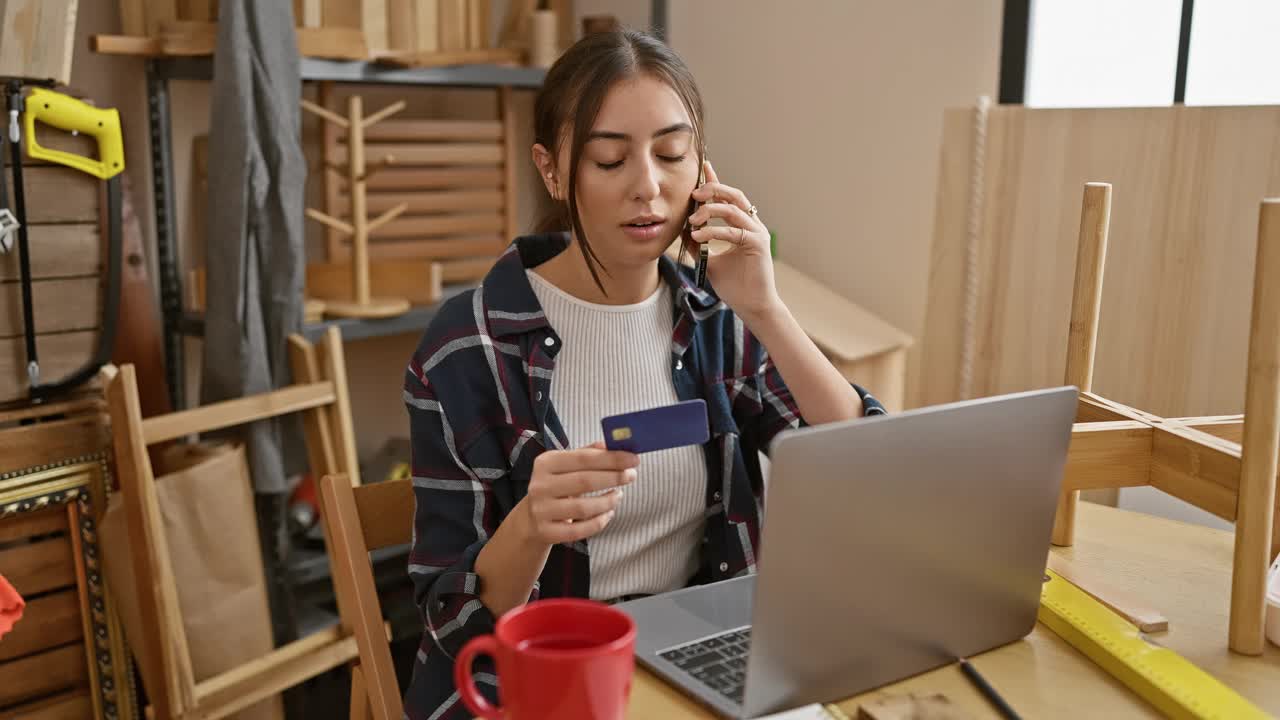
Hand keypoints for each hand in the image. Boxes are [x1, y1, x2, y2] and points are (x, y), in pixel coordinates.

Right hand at [521, 442, 637, 544]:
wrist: (531, 518)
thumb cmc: (556, 486)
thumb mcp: (565, 465)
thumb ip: (588, 454)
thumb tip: (612, 444)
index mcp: (546, 462)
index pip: (583, 458)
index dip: (611, 459)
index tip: (633, 459)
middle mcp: (540, 485)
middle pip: (584, 481)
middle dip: (614, 477)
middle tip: (632, 475)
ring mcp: (541, 510)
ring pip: (583, 508)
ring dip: (608, 501)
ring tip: (619, 495)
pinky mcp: (546, 532)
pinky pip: (580, 530)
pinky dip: (599, 522)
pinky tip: (609, 513)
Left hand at [687, 162, 780, 319]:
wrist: (752, 307)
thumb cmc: (734, 286)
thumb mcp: (709, 260)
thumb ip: (698, 243)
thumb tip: (682, 228)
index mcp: (742, 226)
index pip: (728, 198)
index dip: (716, 181)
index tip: (704, 166)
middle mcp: (752, 225)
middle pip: (733, 195)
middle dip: (713, 189)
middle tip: (694, 193)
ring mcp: (757, 233)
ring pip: (732, 210)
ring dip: (709, 211)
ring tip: (692, 220)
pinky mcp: (758, 244)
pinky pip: (733, 231)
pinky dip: (713, 231)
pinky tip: (698, 235)